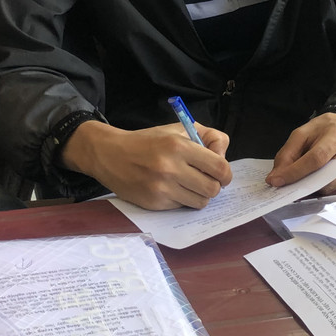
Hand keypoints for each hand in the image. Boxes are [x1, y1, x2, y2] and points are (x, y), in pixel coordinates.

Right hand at [63, 121, 231, 209]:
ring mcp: (162, 188)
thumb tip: (223, 156)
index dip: (226, 174)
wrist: (110, 155)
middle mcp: (171, 168)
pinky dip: (182, 200)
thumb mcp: (177, 129)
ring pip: (200, 202)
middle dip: (214, 185)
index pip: (219, 167)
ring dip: (199, 195)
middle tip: (206, 180)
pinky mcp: (154, 203)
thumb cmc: (148, 141)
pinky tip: (173, 189)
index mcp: (179, 146)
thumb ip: (207, 136)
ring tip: (190, 185)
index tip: (222, 174)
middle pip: (213, 189)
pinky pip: (182, 207)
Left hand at [267, 113, 335, 191]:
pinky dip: (324, 185)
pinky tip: (319, 177)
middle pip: (325, 175)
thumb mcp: (305, 132)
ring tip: (304, 178)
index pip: (316, 158)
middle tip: (286, 185)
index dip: (295, 172)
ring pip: (331, 186)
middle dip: (302, 182)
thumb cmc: (328, 128)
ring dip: (313, 186)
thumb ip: (289, 152)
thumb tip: (277, 175)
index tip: (276, 180)